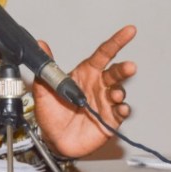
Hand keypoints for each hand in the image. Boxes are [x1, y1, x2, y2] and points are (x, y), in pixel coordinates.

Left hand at [33, 24, 136, 158]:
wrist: (53, 140)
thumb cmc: (51, 113)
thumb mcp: (44, 88)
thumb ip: (46, 66)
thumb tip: (40, 44)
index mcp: (85, 74)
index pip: (103, 54)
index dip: (116, 41)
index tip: (129, 31)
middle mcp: (98, 86)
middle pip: (115, 73)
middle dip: (124, 69)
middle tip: (129, 67)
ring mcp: (105, 102)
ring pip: (119, 92)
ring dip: (120, 92)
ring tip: (115, 95)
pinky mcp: (109, 120)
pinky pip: (120, 112)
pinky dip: (123, 109)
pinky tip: (121, 108)